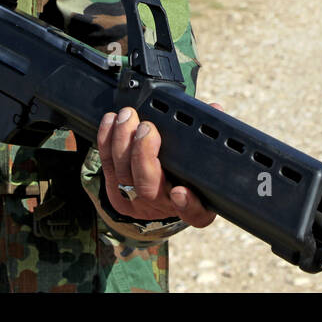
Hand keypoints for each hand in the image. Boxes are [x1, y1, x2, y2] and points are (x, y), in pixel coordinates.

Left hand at [96, 104, 218, 227]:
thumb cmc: (186, 176)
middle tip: (147, 128)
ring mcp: (136, 201)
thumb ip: (208, 138)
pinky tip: (112, 121)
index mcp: (194, 205)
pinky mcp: (114, 192)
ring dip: (122, 141)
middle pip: (149, 188)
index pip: (194, 213)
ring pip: (123, 175)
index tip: (180, 190)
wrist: (157, 201)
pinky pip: (107, 166)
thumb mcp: (202, 164)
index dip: (187, 204)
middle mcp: (163, 206)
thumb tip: (214, 108)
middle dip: (144, 154)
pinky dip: (107, 141)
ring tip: (128, 116)